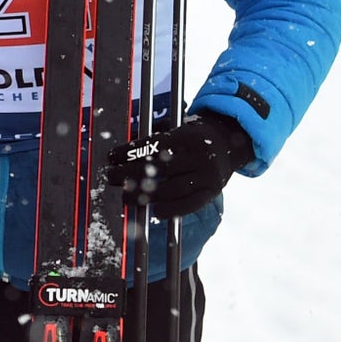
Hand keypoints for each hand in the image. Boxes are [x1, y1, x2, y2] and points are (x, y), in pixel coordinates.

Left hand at [109, 113, 255, 217]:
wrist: (229, 143)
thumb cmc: (192, 138)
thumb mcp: (177, 130)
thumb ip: (155, 142)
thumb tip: (122, 156)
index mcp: (188, 136)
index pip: (153, 145)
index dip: (130, 152)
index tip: (111, 157)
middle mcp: (200, 155)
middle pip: (159, 167)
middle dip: (130, 174)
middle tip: (111, 177)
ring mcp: (208, 175)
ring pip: (173, 189)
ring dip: (146, 195)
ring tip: (126, 197)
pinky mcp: (212, 191)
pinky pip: (190, 204)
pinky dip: (172, 209)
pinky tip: (155, 211)